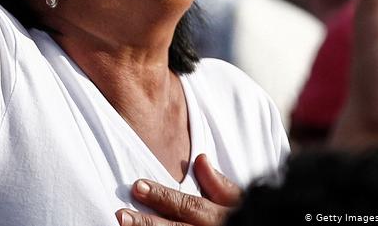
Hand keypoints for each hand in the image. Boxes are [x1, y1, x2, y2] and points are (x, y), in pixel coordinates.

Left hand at [115, 155, 241, 225]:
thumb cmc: (246, 216)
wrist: (257, 225)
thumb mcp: (241, 201)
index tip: (137, 186)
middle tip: (120, 215)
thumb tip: (201, 159)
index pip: (189, 206)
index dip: (162, 197)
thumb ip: (220, 185)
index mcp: (220, 216)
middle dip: (148, 223)